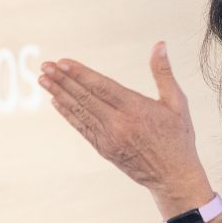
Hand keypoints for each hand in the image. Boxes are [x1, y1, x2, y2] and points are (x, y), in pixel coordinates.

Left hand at [38, 42, 213, 217]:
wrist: (173, 177)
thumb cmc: (178, 138)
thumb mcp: (177, 103)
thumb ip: (164, 73)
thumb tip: (160, 45)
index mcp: (136, 109)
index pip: (101, 87)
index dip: (80, 74)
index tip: (63, 62)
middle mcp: (119, 124)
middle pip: (85, 97)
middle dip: (62, 80)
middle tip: (45, 66)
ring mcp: (109, 138)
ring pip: (80, 112)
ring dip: (59, 94)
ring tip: (43, 80)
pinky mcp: (104, 149)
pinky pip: (81, 128)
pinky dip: (68, 114)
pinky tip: (56, 102)